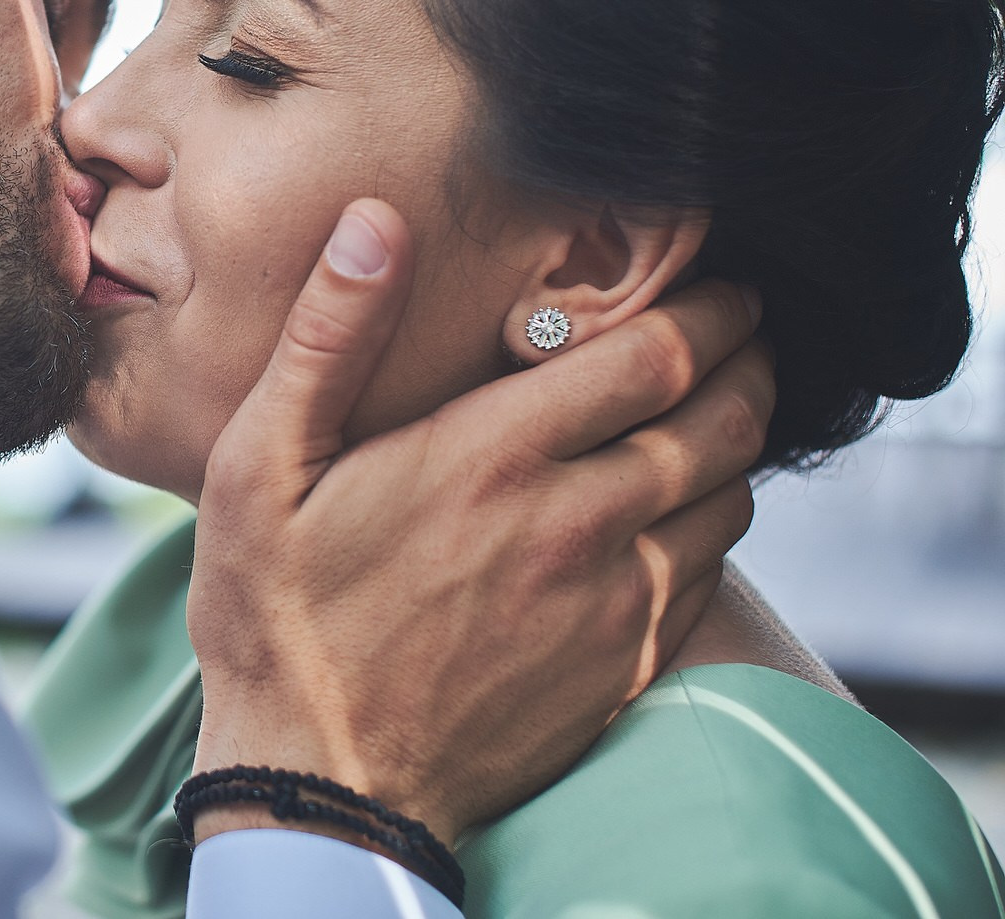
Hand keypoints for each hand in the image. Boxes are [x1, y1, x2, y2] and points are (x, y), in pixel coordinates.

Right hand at [188, 198, 767, 845]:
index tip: (714, 283)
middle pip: (723, 418)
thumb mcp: (259, 465)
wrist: (323, 781)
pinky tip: (672, 510)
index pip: (658, 356)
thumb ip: (329, 338)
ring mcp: (613, 603)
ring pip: (730, 497)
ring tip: (708, 412)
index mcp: (493, 456)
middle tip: (735, 332)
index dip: (706, 308)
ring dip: (733, 443)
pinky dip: (710, 525)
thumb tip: (375, 223)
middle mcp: (576, 523)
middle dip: (745, 361)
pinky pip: (710, 575)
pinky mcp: (626, 666)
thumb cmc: (279, 615)